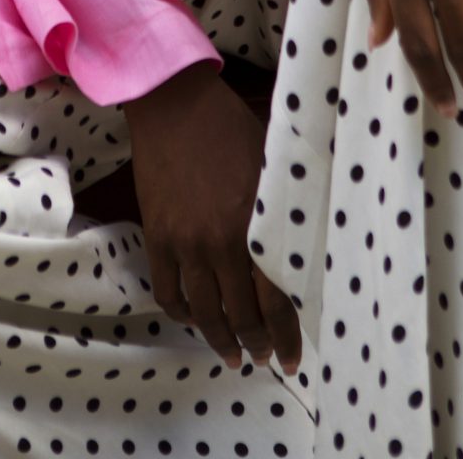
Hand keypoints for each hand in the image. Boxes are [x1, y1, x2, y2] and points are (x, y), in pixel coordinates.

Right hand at [125, 63, 302, 373]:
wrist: (174, 103)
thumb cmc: (232, 128)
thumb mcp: (273, 167)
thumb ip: (284, 215)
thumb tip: (306, 253)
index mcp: (256, 225)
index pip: (276, 302)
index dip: (286, 338)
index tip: (292, 360)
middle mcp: (220, 242)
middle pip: (241, 316)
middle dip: (256, 346)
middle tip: (265, 359)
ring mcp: (184, 242)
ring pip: (204, 314)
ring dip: (220, 341)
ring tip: (232, 355)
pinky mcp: (157, 236)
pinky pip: (168, 293)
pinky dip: (182, 315)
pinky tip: (195, 320)